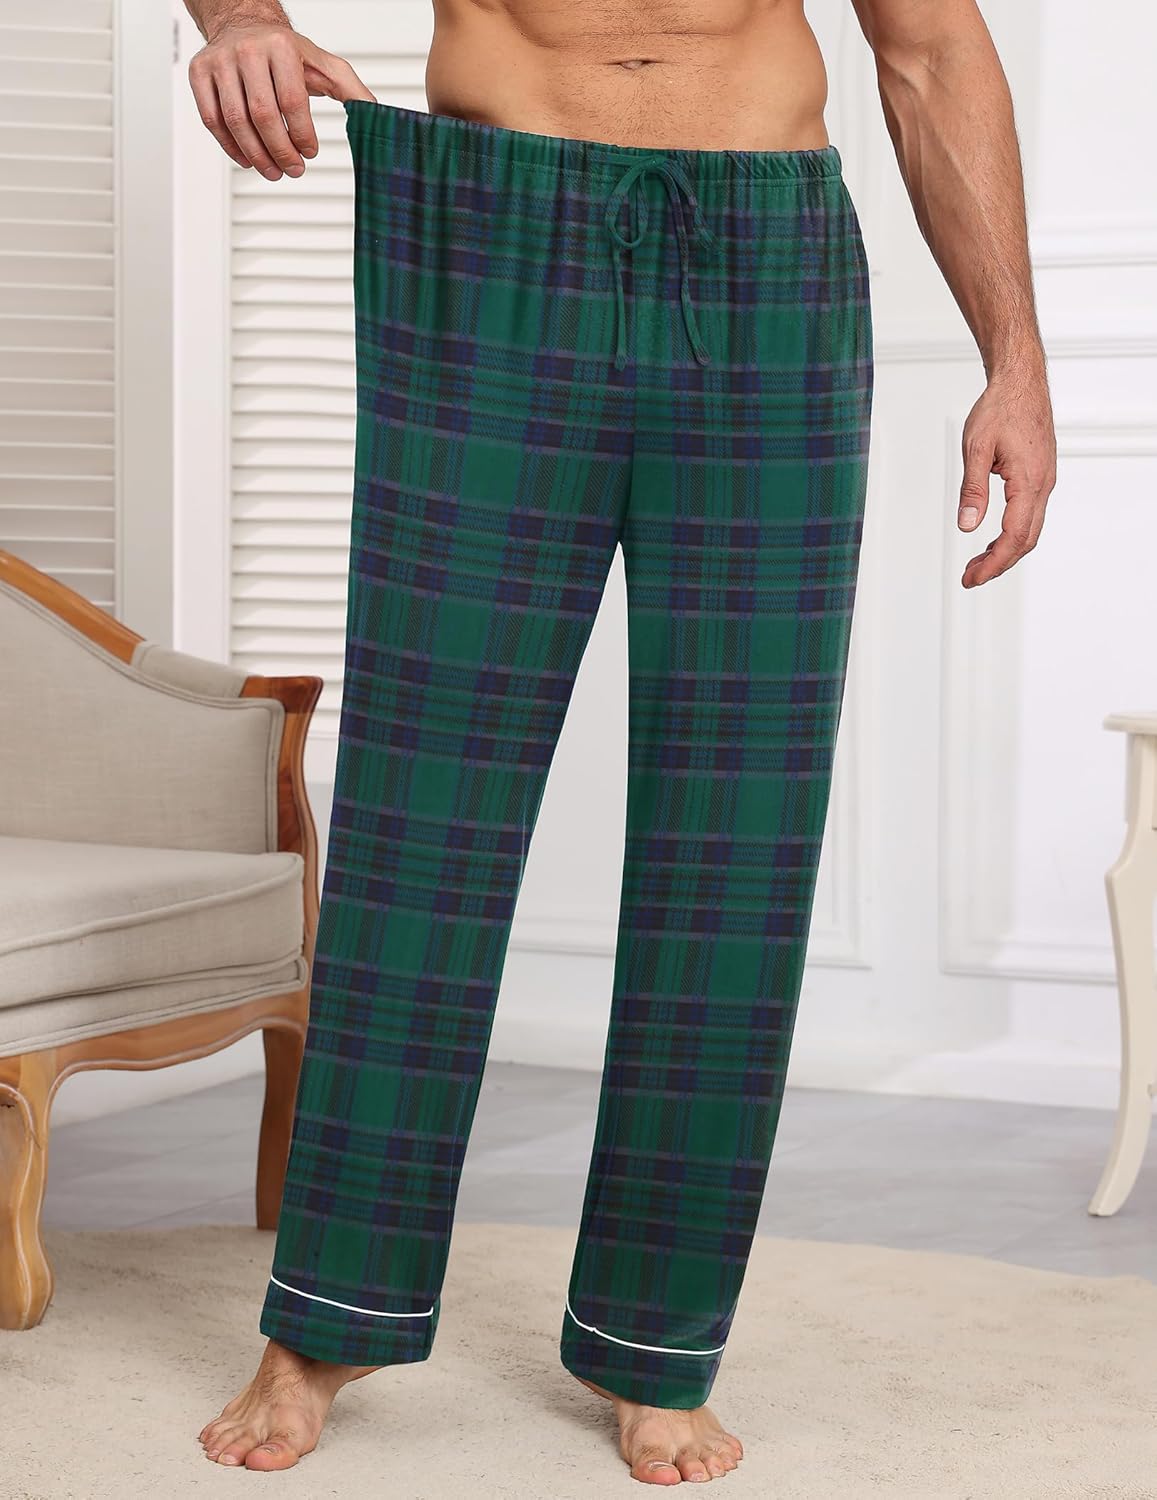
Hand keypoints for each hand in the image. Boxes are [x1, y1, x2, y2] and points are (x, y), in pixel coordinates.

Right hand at [188, 24, 374, 179]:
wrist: (243, 23)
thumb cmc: (285, 50)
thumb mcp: (324, 65)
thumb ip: (352, 91)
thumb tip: (376, 117)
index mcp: (280, 47)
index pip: (292, 102)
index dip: (302, 135)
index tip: (309, 152)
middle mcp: (247, 51)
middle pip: (263, 115)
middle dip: (280, 151)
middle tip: (293, 170)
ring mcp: (220, 62)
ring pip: (236, 121)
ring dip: (256, 155)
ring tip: (272, 171)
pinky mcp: (199, 73)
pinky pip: (212, 119)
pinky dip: (230, 147)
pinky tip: (248, 159)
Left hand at [957, 359, 1056, 587]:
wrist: (1021, 383)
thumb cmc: (1000, 408)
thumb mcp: (976, 448)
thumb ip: (972, 490)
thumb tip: (967, 525)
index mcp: (1029, 481)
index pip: (1014, 537)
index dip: (993, 563)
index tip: (972, 578)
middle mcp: (1043, 485)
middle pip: (1025, 540)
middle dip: (998, 564)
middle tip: (970, 577)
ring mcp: (1044, 481)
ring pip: (1029, 529)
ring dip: (1004, 550)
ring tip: (977, 562)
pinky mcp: (1040, 477)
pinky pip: (1030, 514)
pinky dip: (1011, 534)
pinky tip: (993, 538)